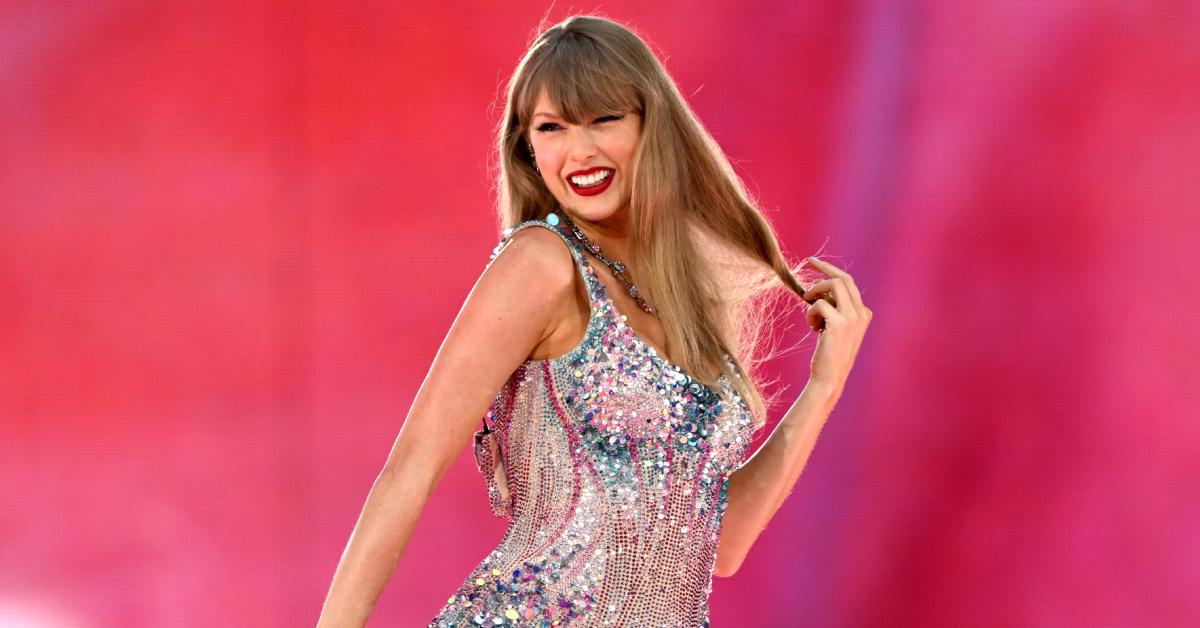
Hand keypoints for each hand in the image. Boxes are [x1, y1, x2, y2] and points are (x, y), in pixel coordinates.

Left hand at [801, 256, 871, 395]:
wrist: (829, 378)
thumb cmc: (829, 354)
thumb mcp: (835, 328)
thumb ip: (834, 309)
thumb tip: (817, 289)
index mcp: (864, 314)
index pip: (848, 283)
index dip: (830, 270)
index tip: (814, 261)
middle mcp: (862, 313)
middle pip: (843, 279)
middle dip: (823, 269)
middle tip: (808, 264)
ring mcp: (852, 318)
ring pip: (833, 286)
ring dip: (815, 293)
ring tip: (809, 311)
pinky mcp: (838, 323)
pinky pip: (818, 304)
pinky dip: (810, 313)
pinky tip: (813, 328)